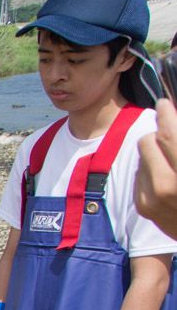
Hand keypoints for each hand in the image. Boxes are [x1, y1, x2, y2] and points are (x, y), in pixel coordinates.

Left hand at [136, 99, 176, 236]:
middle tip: (168, 131)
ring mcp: (153, 199)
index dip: (165, 114)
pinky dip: (150, 170)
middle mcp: (168, 186)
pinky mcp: (143, 207)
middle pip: (148, 141)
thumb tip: (171, 118)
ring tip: (171, 160)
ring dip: (154, 152)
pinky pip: (139, 175)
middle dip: (157, 132)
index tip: (164, 103)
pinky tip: (165, 178)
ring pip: (141, 157)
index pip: (167, 135)